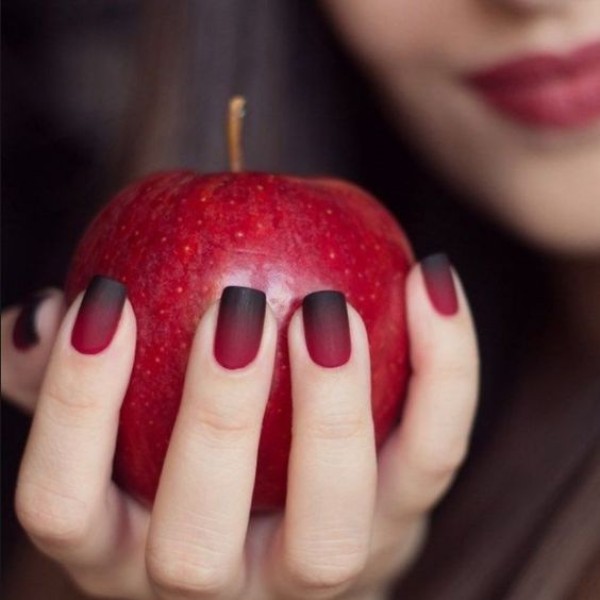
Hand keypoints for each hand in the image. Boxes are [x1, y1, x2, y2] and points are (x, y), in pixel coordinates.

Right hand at [10, 255, 477, 599]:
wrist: (293, 509)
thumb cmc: (187, 452)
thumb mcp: (116, 424)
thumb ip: (73, 380)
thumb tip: (54, 315)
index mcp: (124, 551)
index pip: (62, 506)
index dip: (73, 405)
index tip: (105, 299)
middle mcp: (219, 587)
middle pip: (196, 545)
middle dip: (213, 421)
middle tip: (234, 308)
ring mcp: (318, 574)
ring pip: (330, 533)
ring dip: (329, 415)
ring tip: (326, 310)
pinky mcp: (400, 529)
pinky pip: (430, 457)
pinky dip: (441, 369)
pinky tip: (428, 279)